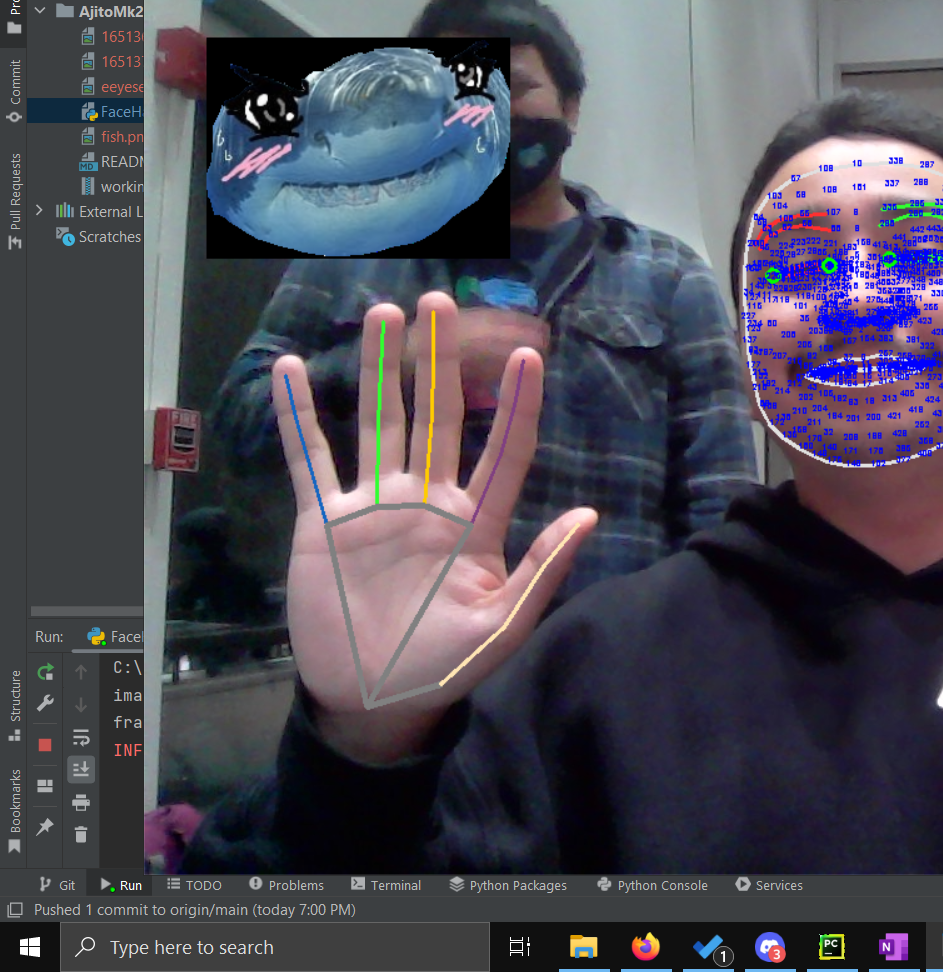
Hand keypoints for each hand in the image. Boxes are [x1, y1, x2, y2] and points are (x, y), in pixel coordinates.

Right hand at [271, 293, 595, 763]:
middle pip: (438, 416)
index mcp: (475, 523)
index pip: (504, 451)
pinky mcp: (326, 522)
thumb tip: (588, 517)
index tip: (530, 354)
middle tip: (441, 301)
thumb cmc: (445, 667)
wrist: (374, 703)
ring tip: (385, 313)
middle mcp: (427, 501)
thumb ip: (540, 571)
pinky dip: (298, 416)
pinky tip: (293, 370)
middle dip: (441, 360)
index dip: (516, 405)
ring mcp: (375, 506)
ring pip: (380, 421)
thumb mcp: (503, 626)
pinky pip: (310, 459)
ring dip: (382, 369)